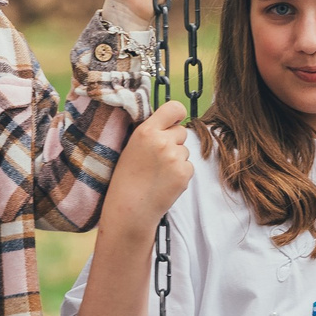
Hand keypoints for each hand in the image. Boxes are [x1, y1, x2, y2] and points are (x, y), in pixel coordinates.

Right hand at [102, 100, 193, 229]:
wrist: (130, 208)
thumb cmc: (127, 178)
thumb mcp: (132, 146)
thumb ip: (151, 132)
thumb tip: (171, 122)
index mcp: (146, 131)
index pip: (174, 108)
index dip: (177, 115)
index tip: (174, 121)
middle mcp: (163, 141)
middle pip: (181, 131)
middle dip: (174, 141)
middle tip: (157, 158)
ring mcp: (175, 158)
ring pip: (185, 150)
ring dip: (176, 159)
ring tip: (158, 173)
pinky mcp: (184, 173)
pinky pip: (188, 166)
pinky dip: (180, 173)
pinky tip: (165, 181)